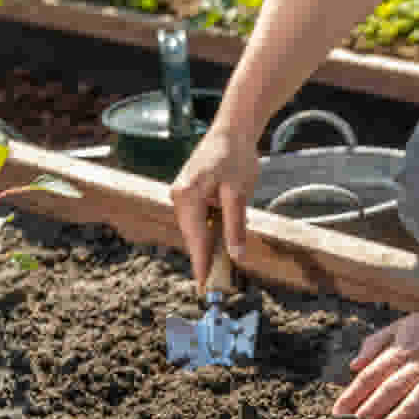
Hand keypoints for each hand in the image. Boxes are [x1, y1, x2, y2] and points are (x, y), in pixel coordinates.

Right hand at [170, 126, 259, 290]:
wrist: (233, 130)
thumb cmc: (236, 156)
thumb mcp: (239, 194)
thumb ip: (236, 226)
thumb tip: (236, 255)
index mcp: (187, 196)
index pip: (196, 239)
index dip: (202, 265)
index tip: (203, 288)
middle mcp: (178, 197)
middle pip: (194, 237)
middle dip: (206, 259)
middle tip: (216, 285)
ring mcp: (182, 195)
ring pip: (197, 230)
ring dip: (209, 246)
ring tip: (220, 269)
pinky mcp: (189, 194)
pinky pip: (199, 220)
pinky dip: (210, 232)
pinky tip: (221, 243)